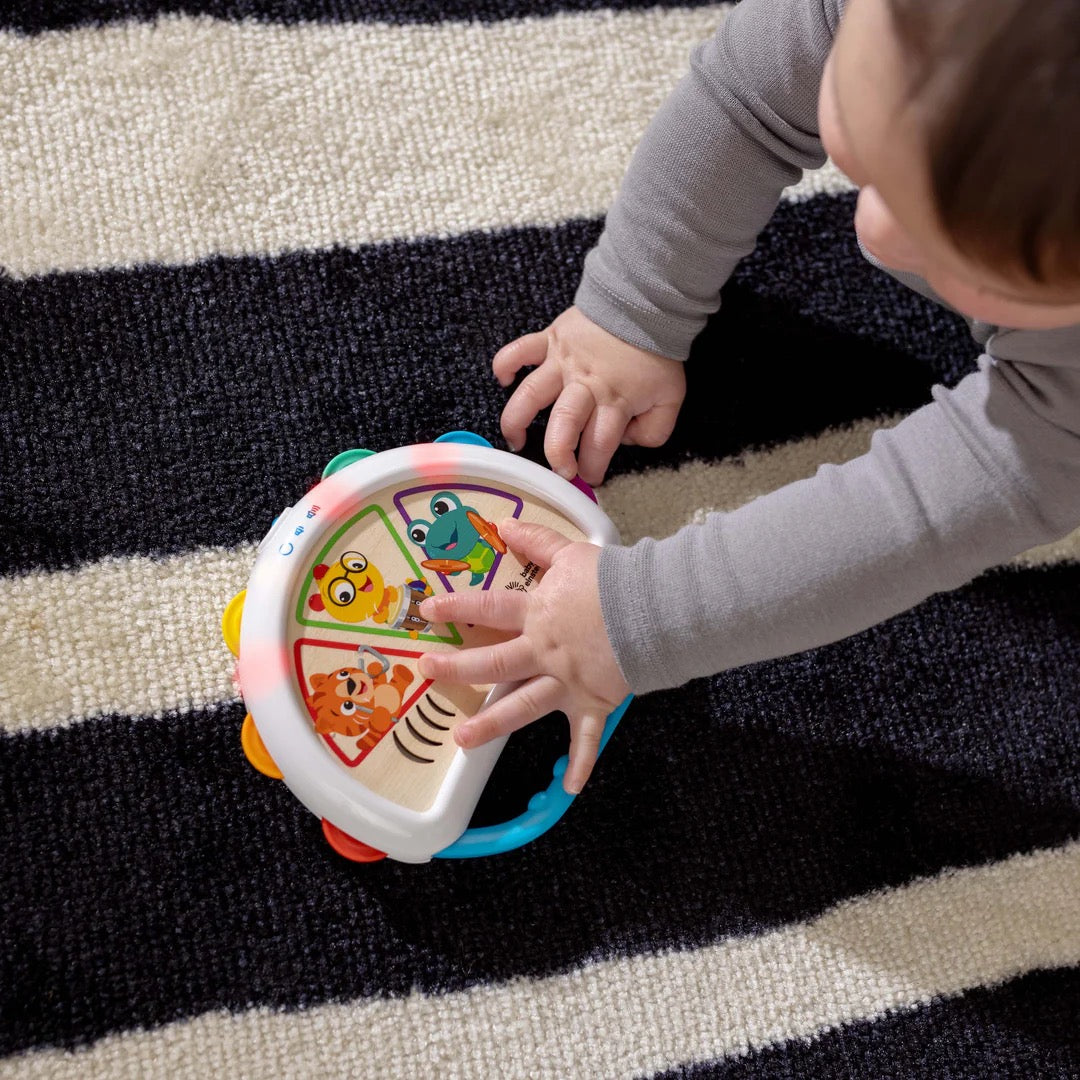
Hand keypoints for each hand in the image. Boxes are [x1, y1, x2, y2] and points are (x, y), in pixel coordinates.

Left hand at [415, 519, 629, 793]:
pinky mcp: (593, 703)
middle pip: (492, 664)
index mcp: (537, 615)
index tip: (428, 612)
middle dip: (457, 669)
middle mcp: (543, 652)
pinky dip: (580, 763)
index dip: (456, 609)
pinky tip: (569, 788)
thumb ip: (536, 542)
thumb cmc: (614, 580)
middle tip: (428, 673)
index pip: (487, 610)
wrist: (655, 608)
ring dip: (492, 725)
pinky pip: (585, 739)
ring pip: (521, 707)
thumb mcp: (571, 553)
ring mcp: (566, 682)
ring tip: (463, 741)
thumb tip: (505, 525)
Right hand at [496, 306, 685, 485]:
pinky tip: (503, 381)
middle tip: (559, 469)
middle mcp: (585, 384)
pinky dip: (505, 364)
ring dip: (517, 420)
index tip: (589, 477)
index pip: (600, 443)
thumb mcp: (671, 398)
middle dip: (557, 452)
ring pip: (531, 393)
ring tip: (515, 440)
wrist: (645, 305)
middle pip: (564, 423)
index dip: (592, 467)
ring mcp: (563, 361)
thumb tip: (625, 441)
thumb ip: (654, 429)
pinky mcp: (551, 339)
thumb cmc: (655, 355)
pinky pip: (519, 350)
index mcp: (615, 400)